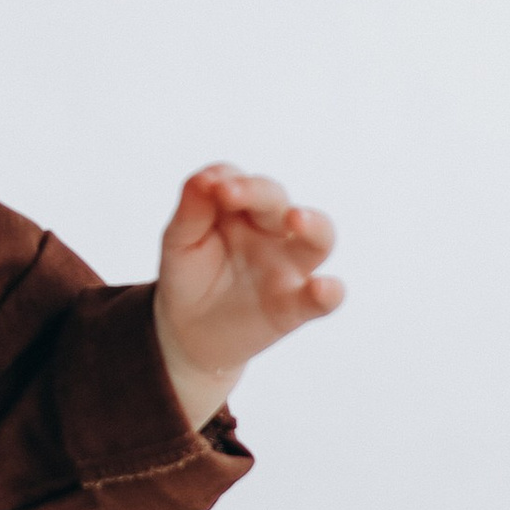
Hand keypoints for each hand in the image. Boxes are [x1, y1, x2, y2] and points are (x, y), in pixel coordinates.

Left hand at [154, 166, 342, 432]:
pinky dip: (330, 292)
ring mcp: (289, 266)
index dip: (229, 179)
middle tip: (229, 192)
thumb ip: (192, 209)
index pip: (242, 182)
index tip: (210, 186)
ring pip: (320, 236)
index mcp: (242, 208)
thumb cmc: (189, 276)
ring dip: (312, 224)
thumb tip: (204, 177)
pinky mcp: (297, 306)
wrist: (189, 331)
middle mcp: (272, 230)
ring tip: (296, 219)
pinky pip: (323, 299)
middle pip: (277, 201)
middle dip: (256, 193)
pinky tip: (322, 287)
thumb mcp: (179, 241)